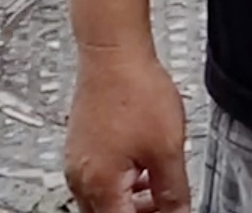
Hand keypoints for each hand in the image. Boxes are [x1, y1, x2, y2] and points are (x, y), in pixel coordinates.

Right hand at [64, 40, 189, 212]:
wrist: (114, 55)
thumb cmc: (134, 91)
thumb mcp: (167, 148)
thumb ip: (173, 190)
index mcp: (100, 186)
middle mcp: (81, 179)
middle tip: (167, 207)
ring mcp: (77, 163)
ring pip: (103, 201)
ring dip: (131, 203)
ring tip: (159, 193)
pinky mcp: (81, 148)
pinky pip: (99, 180)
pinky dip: (122, 184)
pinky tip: (143, 171)